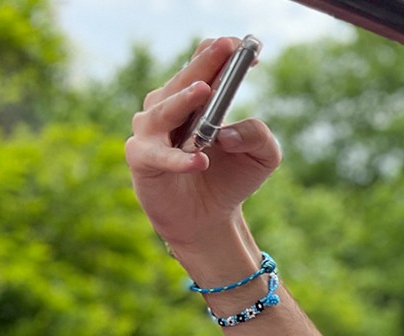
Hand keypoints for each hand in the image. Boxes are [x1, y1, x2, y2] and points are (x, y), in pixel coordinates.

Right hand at [125, 37, 281, 259]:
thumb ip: (259, 137)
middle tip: (225, 48)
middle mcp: (168, 107)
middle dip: (205, 64)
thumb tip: (229, 133)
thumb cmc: (231, 179)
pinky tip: (202, 160)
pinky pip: (158, 155)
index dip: (221, 55)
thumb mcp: (262, 157)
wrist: (209, 219)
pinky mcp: (142, 158)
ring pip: (164, 110)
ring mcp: (151, 131)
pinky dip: (179, 158)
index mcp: (196, 99)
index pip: (204, 66)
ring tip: (206, 91)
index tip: (244, 48)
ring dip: (184, 101)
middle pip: (185, 80)